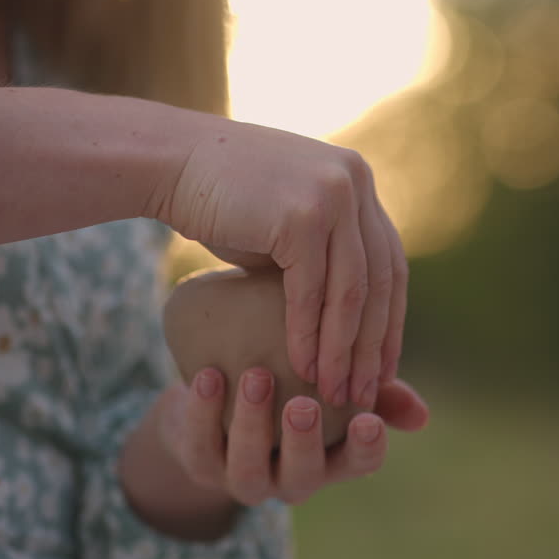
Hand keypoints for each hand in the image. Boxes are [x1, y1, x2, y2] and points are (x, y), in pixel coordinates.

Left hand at [155, 367, 428, 506]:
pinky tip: (208, 376)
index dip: (365, 449)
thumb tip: (422, 414)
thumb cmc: (291, 383)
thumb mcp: (332, 385)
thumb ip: (374, 391)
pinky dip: (201, 413)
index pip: (357, 464)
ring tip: (255, 377)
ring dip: (251, 423)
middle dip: (303, 442)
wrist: (217, 399)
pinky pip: (199, 446)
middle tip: (303, 404)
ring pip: (248, 466)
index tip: (368, 422)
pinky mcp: (200, 464)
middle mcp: (290, 478)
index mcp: (330, 460)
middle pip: (302, 473)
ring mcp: (243, 476)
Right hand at [156, 119, 407, 409]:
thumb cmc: (220, 201)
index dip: (390, 321)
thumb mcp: (287, 226)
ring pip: (351, 292)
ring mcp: (332, 194)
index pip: (390, 263)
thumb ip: (323, 257)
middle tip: (366, 394)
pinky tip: (304, 369)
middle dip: (374, 345)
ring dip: (344, 350)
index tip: (382, 368)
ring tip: (336, 393)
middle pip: (380, 280)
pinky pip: (312, 290)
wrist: (169, 164)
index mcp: (357, 180)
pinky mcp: (302, 215)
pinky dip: (309, 335)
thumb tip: (348, 315)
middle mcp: (355, 181)